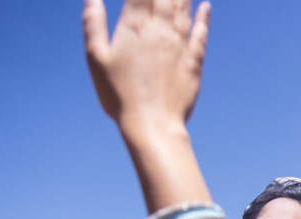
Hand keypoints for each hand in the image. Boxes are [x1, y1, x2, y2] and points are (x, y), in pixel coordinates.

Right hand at [83, 0, 210, 126]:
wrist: (152, 124)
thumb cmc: (119, 95)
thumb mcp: (96, 59)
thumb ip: (93, 24)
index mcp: (134, 25)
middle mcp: (160, 28)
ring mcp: (180, 43)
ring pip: (184, 6)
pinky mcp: (194, 61)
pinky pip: (202, 32)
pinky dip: (204, 16)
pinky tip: (206, 5)